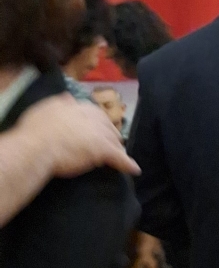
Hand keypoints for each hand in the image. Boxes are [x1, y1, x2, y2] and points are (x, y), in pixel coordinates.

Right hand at [18, 92, 137, 177]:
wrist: (36, 146)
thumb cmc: (35, 130)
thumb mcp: (44, 109)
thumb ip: (59, 104)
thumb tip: (68, 97)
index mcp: (78, 106)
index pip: (95, 114)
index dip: (98, 124)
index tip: (97, 130)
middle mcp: (92, 117)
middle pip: (108, 127)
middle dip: (110, 135)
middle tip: (111, 145)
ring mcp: (99, 133)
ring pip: (114, 141)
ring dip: (117, 149)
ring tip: (120, 157)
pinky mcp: (103, 149)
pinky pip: (119, 158)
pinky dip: (127, 164)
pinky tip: (134, 169)